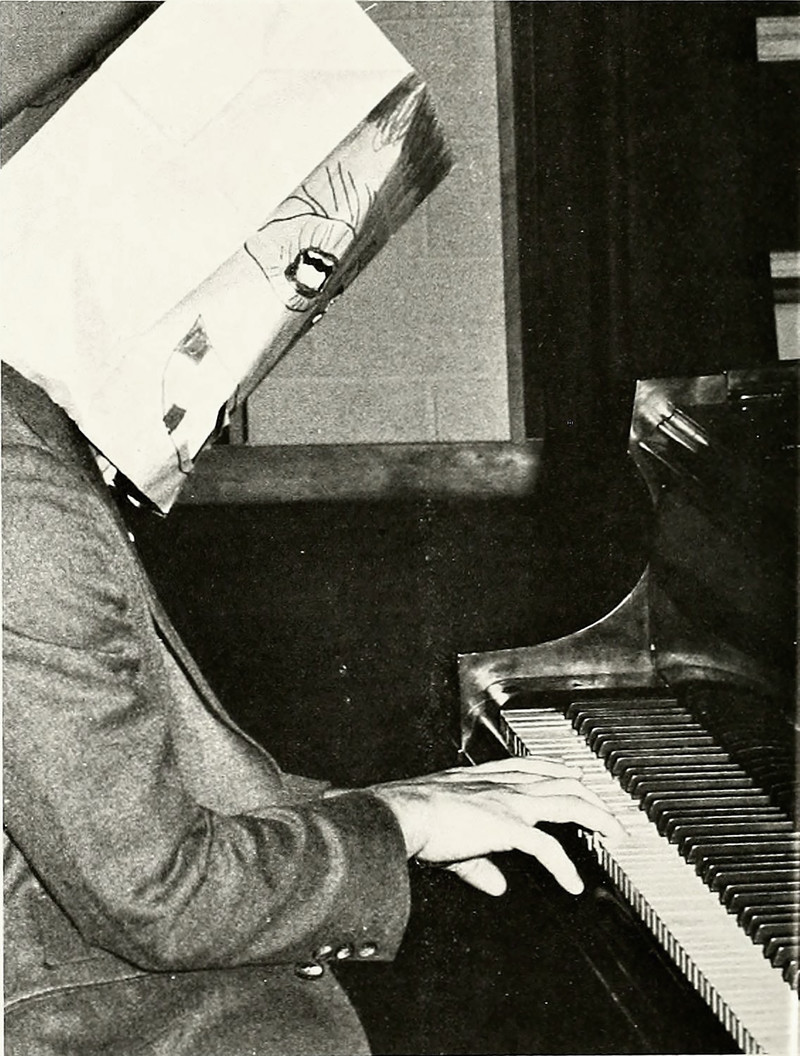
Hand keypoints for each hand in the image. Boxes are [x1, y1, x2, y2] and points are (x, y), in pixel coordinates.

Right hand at [369, 758, 625, 896]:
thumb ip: (478, 863)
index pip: (530, 767)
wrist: (400, 814)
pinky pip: (547, 848)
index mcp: (483, 778)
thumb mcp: (449, 837)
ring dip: (597, 818)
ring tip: (614, 835)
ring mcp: (508, 803)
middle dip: (591, 795)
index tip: (576, 775)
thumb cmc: (412, 818)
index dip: (558, 771)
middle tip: (611, 811)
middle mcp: (500, 785)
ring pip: (567, 803)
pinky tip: (572, 884)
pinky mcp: (508, 826)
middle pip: (560, 782)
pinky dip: (564, 867)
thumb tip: (498, 886)